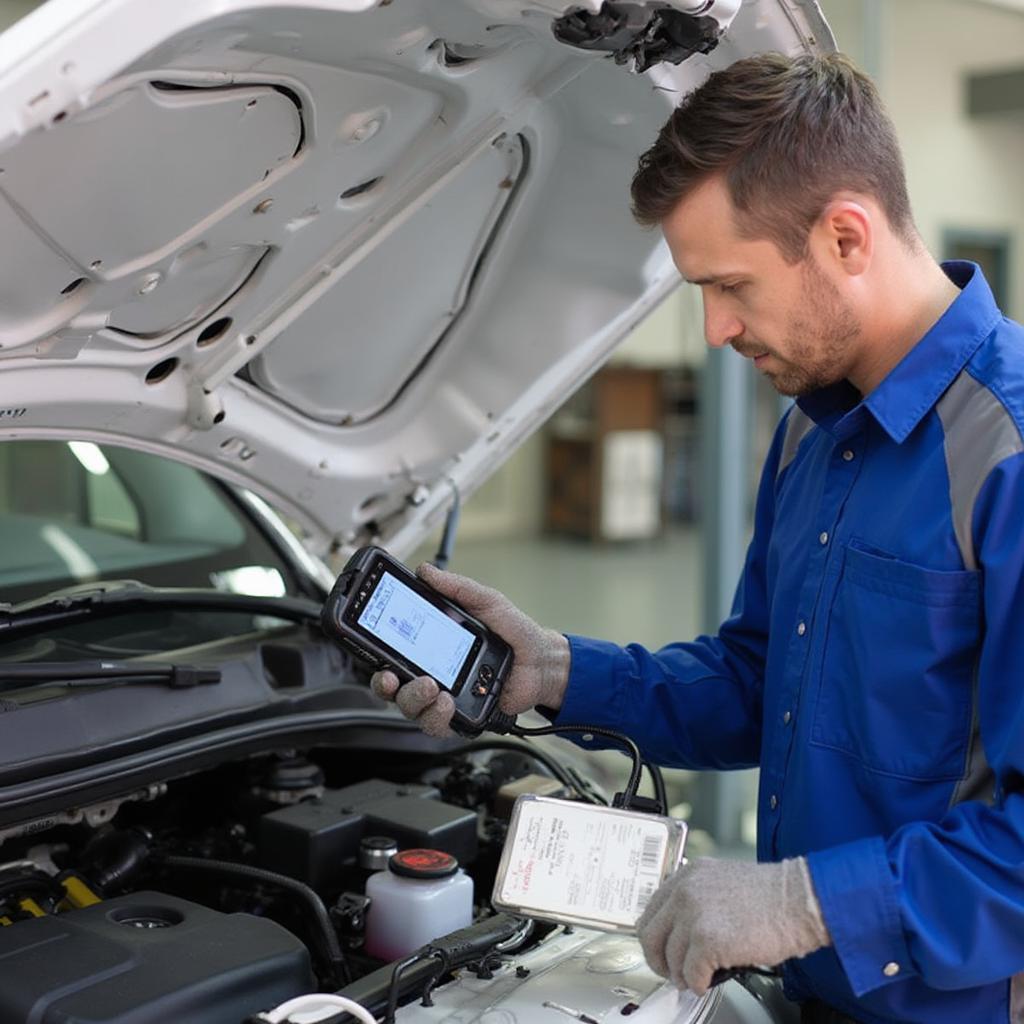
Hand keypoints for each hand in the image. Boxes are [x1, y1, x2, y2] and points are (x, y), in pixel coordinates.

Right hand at [369, 563, 569, 737]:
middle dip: (384, 684)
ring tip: (432, 687)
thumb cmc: (514, 632)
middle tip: (392, 676)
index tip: (371, 646)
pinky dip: (437, 716)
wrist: (541, 659)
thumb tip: (426, 571)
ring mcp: (444, 697)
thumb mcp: (485, 601)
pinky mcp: (460, 716)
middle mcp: (432, 674)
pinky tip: (447, 703)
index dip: (375, 653)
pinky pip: (437, 725)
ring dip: (413, 699)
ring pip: (410, 709)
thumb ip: (456, 588)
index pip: (393, 652)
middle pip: (392, 687)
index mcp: (430, 646)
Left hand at [636, 857, 829, 994]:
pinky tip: (707, 983)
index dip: (655, 936)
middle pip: (651, 934)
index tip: (660, 948)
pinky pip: (691, 973)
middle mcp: (685, 891)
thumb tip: (683, 930)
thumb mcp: (722, 883)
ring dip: (681, 975)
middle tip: (670, 971)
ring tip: (694, 979)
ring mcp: (694, 916)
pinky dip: (698, 984)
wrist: (800, 900)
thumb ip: (698, 898)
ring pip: (670, 958)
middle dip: (659, 959)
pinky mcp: (708, 941)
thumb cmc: (772, 895)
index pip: (651, 909)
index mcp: (688, 875)